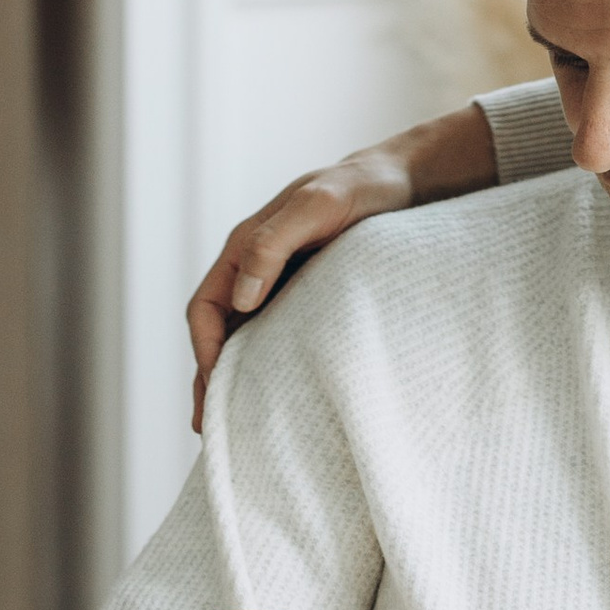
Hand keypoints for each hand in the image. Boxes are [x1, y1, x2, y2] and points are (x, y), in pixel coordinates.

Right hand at [186, 102, 495, 429]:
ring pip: (246, 339)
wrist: (404, 180)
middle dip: (211, 379)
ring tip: (239, 426)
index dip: (204, 350)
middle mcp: (256, 269)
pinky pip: (279, 336)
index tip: (218, 390)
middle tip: (213, 430)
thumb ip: (275, 242)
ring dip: (238, 379)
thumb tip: (242, 298)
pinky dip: (270, 367)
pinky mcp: (310, 296)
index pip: (205, 308)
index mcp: (245, 246)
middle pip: (219, 333)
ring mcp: (281, 284)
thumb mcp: (318, 205)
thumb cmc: (361, 187)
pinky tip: (282, 396)